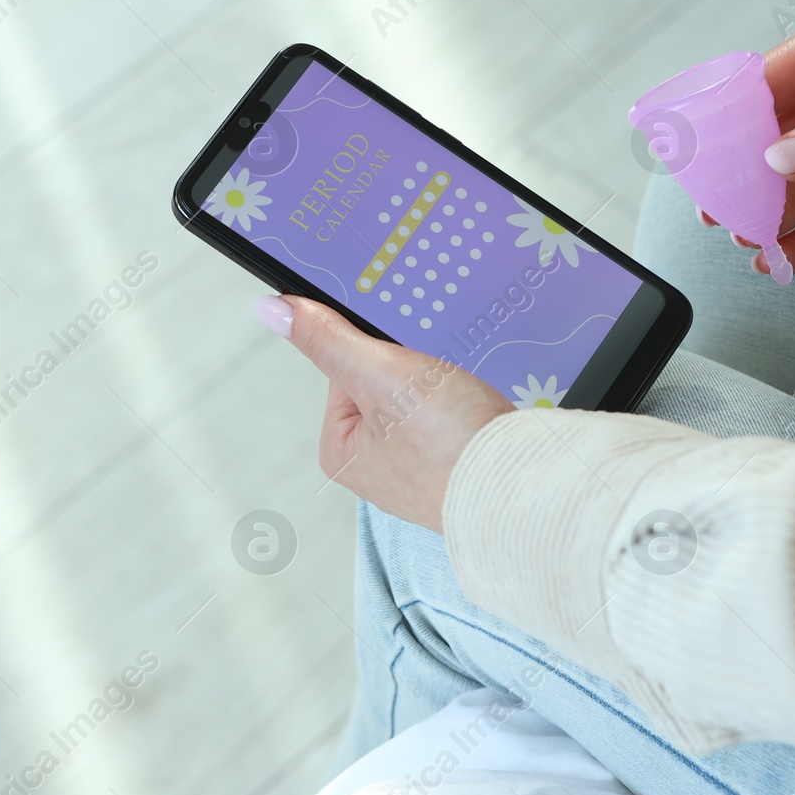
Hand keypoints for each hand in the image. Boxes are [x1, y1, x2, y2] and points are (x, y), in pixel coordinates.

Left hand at [256, 294, 513, 532]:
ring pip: (426, 401)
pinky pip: (455, 423)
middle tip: (441, 391)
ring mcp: (418, 474)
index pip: (349, 368)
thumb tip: (272, 308)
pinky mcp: (457, 472)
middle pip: (389, 383)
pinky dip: (469, 413)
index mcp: (340, 453)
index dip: (382, 354)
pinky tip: (478, 422)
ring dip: (449, 391)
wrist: (522, 486)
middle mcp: (375, 469)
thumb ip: (327, 340)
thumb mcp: (378, 374)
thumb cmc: (449, 445)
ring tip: (463, 408)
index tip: (407, 368)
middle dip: (420, 374)